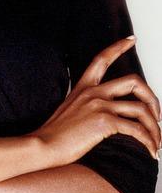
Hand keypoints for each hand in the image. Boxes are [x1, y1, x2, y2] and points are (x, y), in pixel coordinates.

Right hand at [32, 37, 160, 163]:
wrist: (42, 147)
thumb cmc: (52, 136)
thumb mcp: (68, 113)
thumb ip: (85, 107)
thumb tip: (104, 115)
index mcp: (83, 89)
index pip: (101, 60)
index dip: (118, 47)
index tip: (130, 40)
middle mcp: (93, 93)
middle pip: (134, 82)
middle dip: (152, 99)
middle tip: (156, 115)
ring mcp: (99, 106)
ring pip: (141, 109)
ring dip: (153, 128)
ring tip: (156, 143)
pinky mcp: (104, 122)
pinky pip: (137, 129)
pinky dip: (148, 141)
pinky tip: (150, 151)